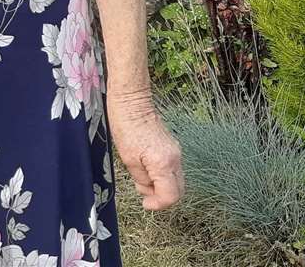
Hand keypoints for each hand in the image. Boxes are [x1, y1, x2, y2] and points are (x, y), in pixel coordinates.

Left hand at [107, 91, 183, 210]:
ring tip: (141, 176)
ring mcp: (176, 152)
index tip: (145, 203)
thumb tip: (149, 191)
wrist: (132, 100)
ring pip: (176, 180)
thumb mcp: (128, 158)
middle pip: (178, 190)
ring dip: (161, 186)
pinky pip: (172, 169)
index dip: (158, 204)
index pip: (171, 196)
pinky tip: (146, 167)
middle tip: (142, 190)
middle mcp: (175, 158)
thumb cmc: (126, 126)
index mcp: (164, 163)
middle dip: (161, 196)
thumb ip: (141, 179)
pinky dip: (162, 175)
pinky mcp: (172, 146)